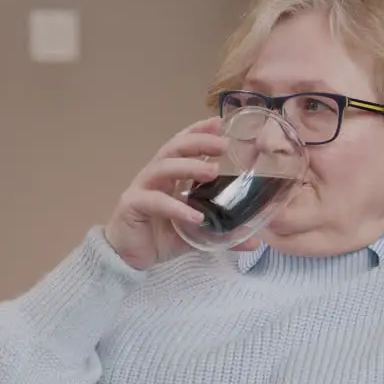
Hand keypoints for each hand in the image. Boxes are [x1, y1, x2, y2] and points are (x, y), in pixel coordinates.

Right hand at [104, 118, 259, 269]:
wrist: (130, 260)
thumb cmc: (161, 238)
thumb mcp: (198, 234)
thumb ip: (222, 233)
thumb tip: (254, 241)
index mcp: (171, 176)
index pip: (183, 145)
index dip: (199, 131)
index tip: (220, 123)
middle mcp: (155, 177)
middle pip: (174, 149)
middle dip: (198, 142)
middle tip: (223, 145)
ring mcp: (141, 189)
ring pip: (163, 168)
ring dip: (188, 167)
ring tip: (213, 172)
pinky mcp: (131, 206)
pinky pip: (155, 202)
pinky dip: (176, 207)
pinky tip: (195, 216)